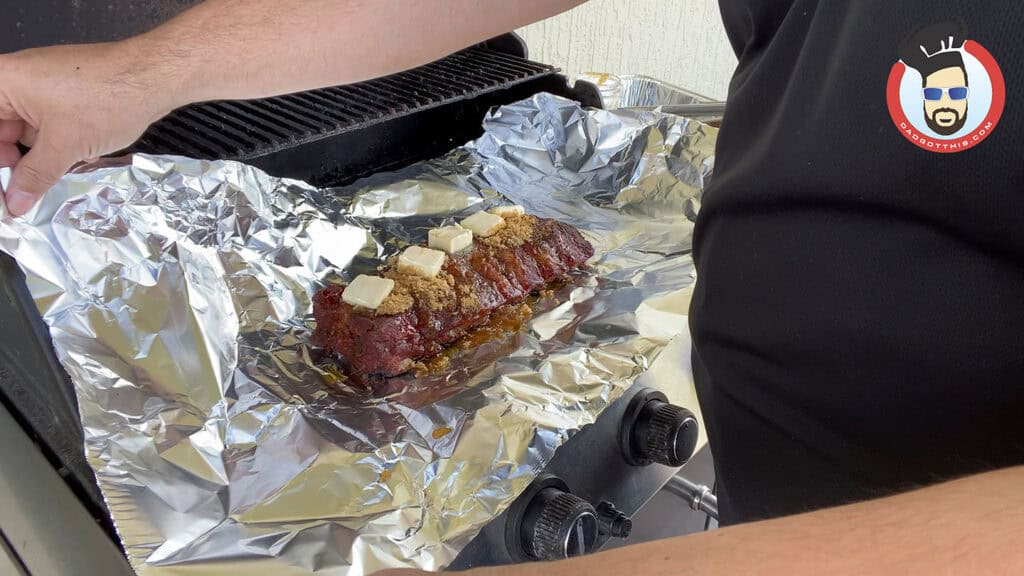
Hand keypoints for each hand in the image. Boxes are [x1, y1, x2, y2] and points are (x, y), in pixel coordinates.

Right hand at [0, 42, 178, 215]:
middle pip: (2, 131)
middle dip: (13, 164)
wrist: (153, 77)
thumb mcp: (65, 146)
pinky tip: (67, 165)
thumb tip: (17, 198)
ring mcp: (45, 86)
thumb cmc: (110, 93)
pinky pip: (49, 124)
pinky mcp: (68, 93)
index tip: (5, 188)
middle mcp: (19, 79)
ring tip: (45, 183)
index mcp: (4, 82)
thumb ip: (35, 176)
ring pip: (27, 131)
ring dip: (36, 158)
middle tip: (23, 192)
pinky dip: (54, 146)